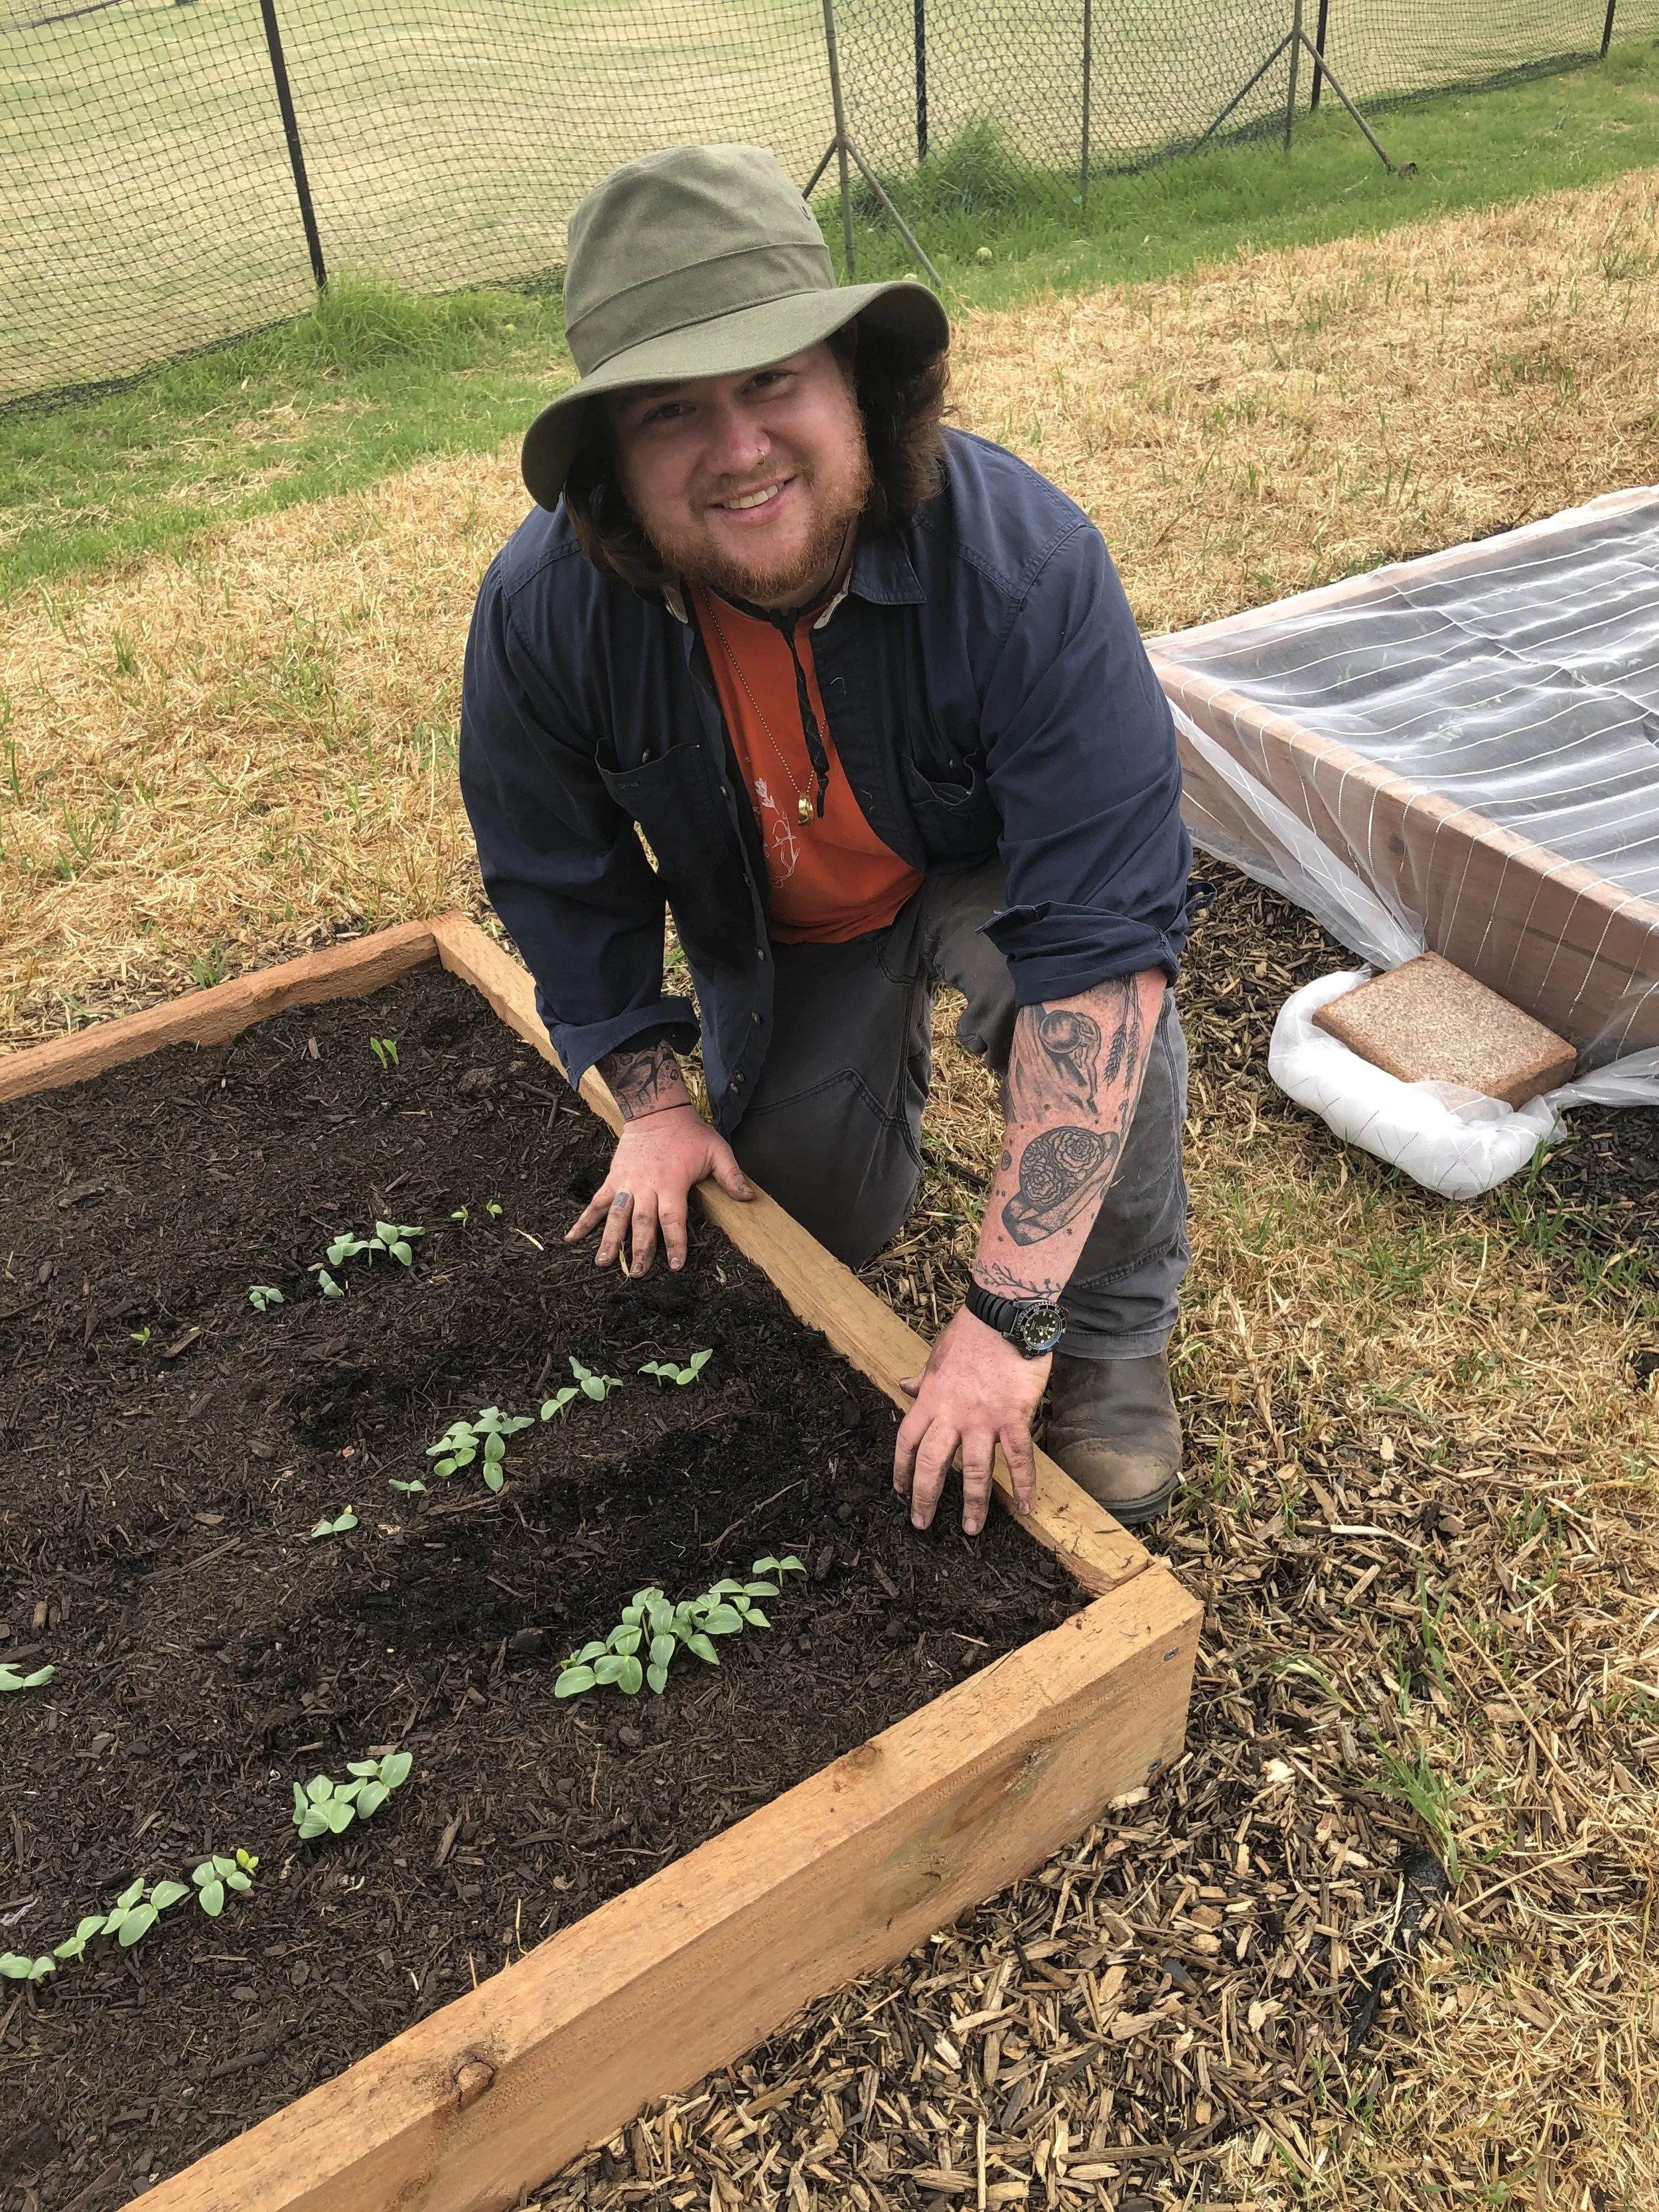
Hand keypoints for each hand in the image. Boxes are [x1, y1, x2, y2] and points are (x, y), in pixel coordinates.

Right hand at [566, 1105, 752, 1274]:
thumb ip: (731, 1176)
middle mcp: (647, 1186)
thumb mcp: (717, 1150)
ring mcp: (627, 1183)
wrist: (656, 1110)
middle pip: (642, 1222)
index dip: (675, 1242)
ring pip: (617, 1216)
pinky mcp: (613, 1178)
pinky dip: (584, 1220)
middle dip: (640, 1249)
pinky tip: (571, 1237)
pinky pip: (597, 1201)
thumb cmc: (690, 1133)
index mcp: (672, 1183)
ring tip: (603, 1263)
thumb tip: (749, 1198)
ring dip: (610, 1240)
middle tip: (638, 1274)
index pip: (673, 1219)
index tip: (675, 1265)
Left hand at [894, 1307, 1044, 1536]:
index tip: (900, 1490)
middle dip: (925, 1497)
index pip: (907, 1441)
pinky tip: (1025, 1507)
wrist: (1003, 1315)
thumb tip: (904, 1386)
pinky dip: (1023, 1484)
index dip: (901, 1468)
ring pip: (974, 1470)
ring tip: (970, 1529)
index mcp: (930, 1399)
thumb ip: (922, 1379)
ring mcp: (983, 1419)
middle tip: (922, 1524)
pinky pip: (1018, 1458)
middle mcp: (952, 1414)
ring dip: (972, 1503)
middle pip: (933, 1464)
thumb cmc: (970, 1333)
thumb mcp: (935, 1355)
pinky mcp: (1014, 1417)